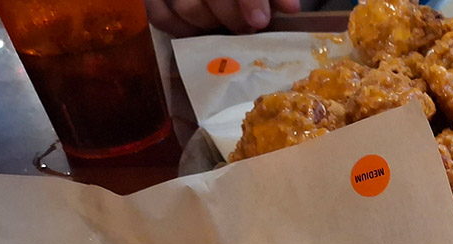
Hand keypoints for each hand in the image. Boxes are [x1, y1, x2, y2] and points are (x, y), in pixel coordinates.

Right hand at [145, 0, 302, 36]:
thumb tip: (291, 9)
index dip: (248, 1)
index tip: (261, 20)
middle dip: (232, 17)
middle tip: (249, 28)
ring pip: (186, 7)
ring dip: (210, 24)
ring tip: (226, 27)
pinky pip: (161, 16)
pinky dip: (181, 29)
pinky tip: (200, 32)